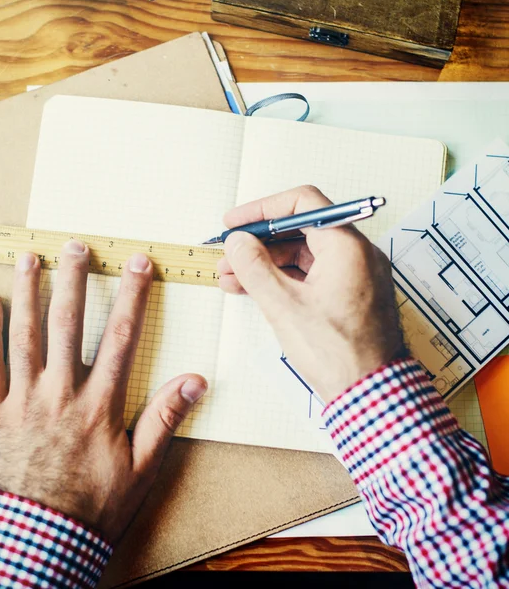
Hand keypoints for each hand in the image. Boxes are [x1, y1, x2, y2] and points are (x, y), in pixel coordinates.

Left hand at [0, 240, 206, 543]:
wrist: (38, 541)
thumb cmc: (93, 504)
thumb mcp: (141, 467)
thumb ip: (165, 419)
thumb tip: (195, 381)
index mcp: (99, 403)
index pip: (122, 336)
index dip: (133, 295)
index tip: (138, 264)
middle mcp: (60, 393)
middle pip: (68, 324)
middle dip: (74, 280)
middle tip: (75, 246)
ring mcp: (23, 400)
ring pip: (24, 336)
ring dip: (28, 293)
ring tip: (29, 259)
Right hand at [218, 186, 406, 403]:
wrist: (371, 395)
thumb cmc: (338, 353)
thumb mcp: (284, 306)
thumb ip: (255, 267)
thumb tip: (238, 242)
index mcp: (347, 246)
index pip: (302, 204)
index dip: (262, 210)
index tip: (235, 223)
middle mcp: (356, 254)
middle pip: (299, 231)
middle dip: (258, 243)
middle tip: (228, 255)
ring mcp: (354, 276)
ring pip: (302, 256)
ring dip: (265, 263)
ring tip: (231, 277)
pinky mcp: (349, 296)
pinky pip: (311, 276)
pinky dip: (282, 280)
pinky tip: (253, 290)